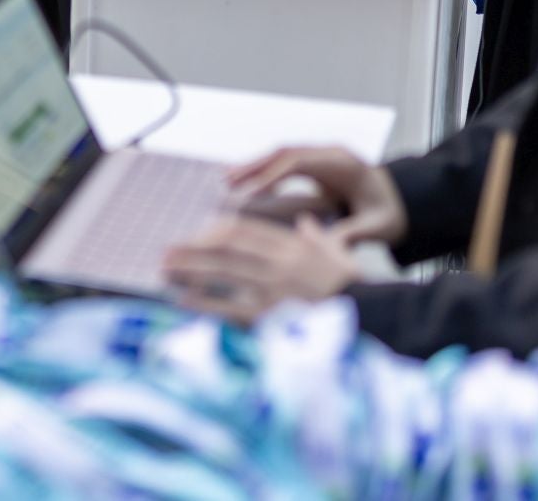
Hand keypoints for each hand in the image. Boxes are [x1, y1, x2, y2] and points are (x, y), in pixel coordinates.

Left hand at [163, 214, 361, 323]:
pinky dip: (205, 302)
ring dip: (191, 269)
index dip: (217, 231)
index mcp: (293, 245)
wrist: (372, 316)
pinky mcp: (272, 314)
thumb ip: (318, 236)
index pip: (247, 230)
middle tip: (167, 251)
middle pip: (226, 248)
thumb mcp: (338, 253)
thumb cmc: (355, 288)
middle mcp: (279, 262)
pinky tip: (184, 299)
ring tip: (166, 269)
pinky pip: (230, 305)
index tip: (197, 235)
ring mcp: (274, 287)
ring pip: (223, 272)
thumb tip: (305, 221)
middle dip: (194, 249)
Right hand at [227, 145, 407, 246]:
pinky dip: (266, 171)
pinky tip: (248, 183)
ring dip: (256, 166)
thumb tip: (326, 248)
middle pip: (285, 153)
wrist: (407, 201)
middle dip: (255, 166)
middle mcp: (331, 154)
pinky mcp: (319, 166)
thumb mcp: (378, 227)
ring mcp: (324, 157)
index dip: (272, 176)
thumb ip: (353, 234)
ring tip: (229, 180)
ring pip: (282, 155)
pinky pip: (286, 164)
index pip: (300, 162)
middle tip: (229, 181)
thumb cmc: (393, 213)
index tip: (251, 192)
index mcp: (344, 164)